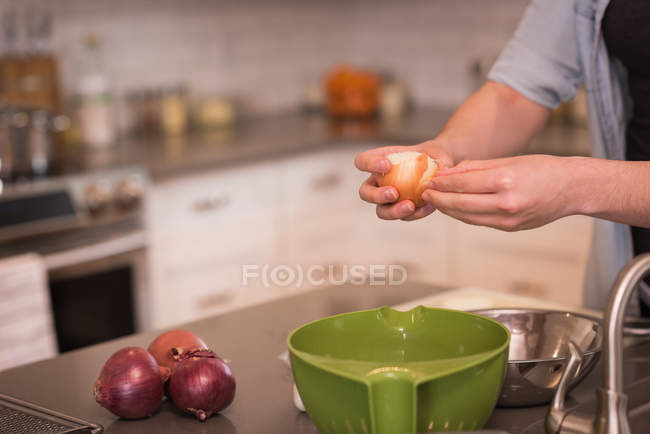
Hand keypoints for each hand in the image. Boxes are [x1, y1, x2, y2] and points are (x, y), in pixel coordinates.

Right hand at [354, 141, 453, 220]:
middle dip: (377, 195)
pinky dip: (415, 213)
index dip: (369, 164)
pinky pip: (404, 216)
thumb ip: (437, 159)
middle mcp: (378, 183)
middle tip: (394, 193)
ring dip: (393, 211)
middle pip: (365, 193)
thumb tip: (440, 170)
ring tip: (410, 205)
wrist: (442, 170)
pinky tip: (428, 207)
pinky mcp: (402, 211)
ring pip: (381, 211)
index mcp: (378, 163)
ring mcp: (389, 200)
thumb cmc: (432, 156)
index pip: (362, 162)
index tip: (387, 165)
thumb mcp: (436, 152)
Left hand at [422, 154, 576, 230]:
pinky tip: (455, 208)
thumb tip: (447, 173)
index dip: (442, 183)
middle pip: (460, 204)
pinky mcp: (510, 227)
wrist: (572, 188)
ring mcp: (508, 219)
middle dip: (439, 199)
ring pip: (467, 217)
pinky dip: (464, 215)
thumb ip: (475, 168)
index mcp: (505, 181)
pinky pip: (480, 221)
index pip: (462, 183)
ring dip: (448, 210)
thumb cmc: (542, 169)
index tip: (429, 180)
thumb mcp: (508, 160)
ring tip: (436, 201)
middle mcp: (506, 202)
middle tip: (425, 194)